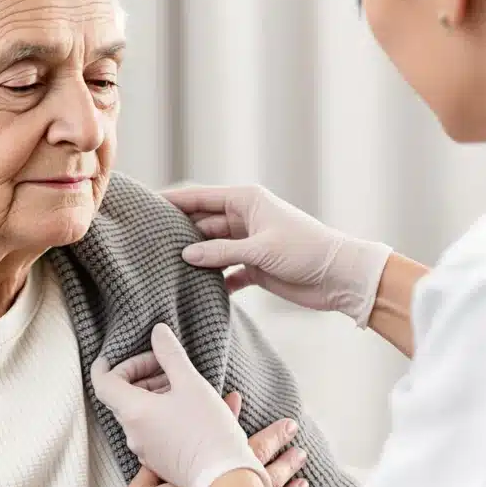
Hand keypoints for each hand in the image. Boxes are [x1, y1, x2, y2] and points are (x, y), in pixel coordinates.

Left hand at [92, 325, 267, 486]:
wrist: (224, 479)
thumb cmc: (207, 429)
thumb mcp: (191, 383)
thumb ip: (170, 355)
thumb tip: (157, 332)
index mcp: (133, 411)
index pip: (103, 383)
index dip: (107, 365)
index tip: (115, 354)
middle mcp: (133, 432)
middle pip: (122, 397)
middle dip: (141, 376)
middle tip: (166, 366)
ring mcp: (145, 449)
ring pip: (139, 414)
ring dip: (154, 394)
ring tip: (183, 385)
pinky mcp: (159, 460)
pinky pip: (152, 430)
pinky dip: (162, 413)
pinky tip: (191, 407)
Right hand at [164, 183, 391, 326]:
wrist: (340, 277)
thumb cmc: (306, 251)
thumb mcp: (261, 249)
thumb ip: (221, 252)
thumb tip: (185, 254)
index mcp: (246, 201)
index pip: (201, 198)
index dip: (173, 201)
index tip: (145, 204)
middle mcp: (245, 219)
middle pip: (203, 224)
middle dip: (178, 232)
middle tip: (148, 242)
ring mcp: (249, 243)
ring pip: (212, 248)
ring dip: (194, 258)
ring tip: (163, 266)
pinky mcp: (255, 267)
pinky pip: (226, 271)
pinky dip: (213, 279)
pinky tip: (194, 288)